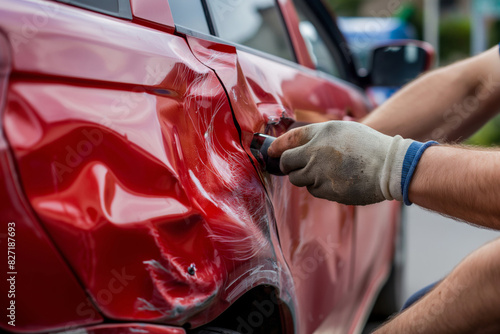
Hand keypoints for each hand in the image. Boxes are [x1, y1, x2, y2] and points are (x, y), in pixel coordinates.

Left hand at [268, 121, 414, 204]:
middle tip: (292, 167)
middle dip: (287, 166)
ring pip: (297, 179)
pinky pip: (313, 190)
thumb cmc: (370, 147)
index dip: (277, 146)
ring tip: (322, 173)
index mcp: (321, 133)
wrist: (390, 167)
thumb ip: (319, 136)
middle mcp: (315, 151)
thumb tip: (299, 147)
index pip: (289, 140)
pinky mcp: (326, 190)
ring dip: (304, 177)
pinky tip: (333, 181)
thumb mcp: (344, 130)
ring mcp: (319, 172)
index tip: (272, 152)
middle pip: (287, 162)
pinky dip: (318, 187)